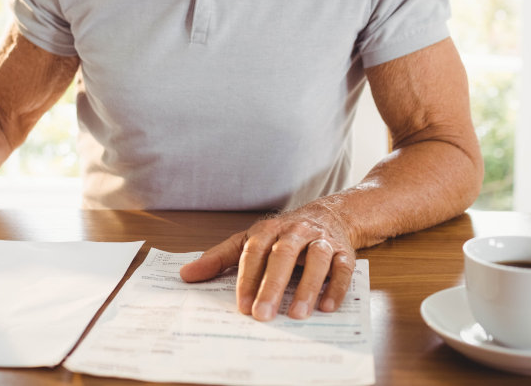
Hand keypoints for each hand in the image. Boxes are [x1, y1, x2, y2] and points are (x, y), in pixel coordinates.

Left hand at [179, 201, 355, 320]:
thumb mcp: (248, 241)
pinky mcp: (343, 252)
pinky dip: (336, 286)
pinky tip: (326, 307)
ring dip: (308, 287)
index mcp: (268, 230)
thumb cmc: (282, 235)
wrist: (328, 215)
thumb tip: (186, 275)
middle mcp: (295, 232)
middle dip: (273, 286)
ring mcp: (321, 241)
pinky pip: (343, 268)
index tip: (241, 306)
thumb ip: (219, 258)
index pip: (254, 252)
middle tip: (263, 314)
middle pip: (283, 255)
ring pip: (316, 260)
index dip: (247, 279)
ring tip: (297, 315)